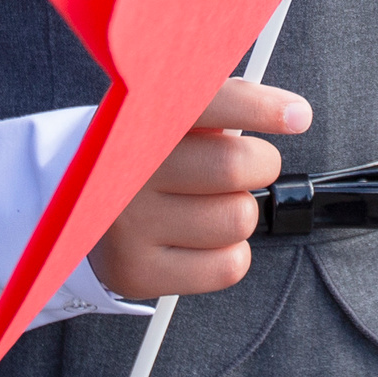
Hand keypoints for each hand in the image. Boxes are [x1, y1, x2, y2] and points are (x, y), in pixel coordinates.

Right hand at [88, 78, 311, 301]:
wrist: (80, 203)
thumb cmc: (153, 151)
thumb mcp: (178, 113)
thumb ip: (228, 103)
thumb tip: (292, 112)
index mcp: (141, 118)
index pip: (210, 103)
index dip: (259, 108)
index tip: (297, 116)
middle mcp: (128, 170)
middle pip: (235, 166)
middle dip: (259, 163)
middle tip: (246, 164)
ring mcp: (127, 225)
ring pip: (238, 219)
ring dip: (240, 210)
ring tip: (210, 202)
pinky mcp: (136, 272)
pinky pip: (228, 266)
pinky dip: (231, 253)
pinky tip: (203, 238)